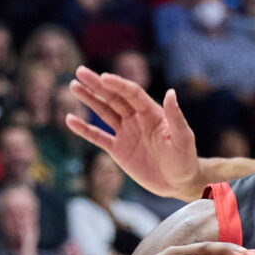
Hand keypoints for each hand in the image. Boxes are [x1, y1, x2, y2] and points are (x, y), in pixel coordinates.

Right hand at [64, 66, 206, 198]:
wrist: (179, 183)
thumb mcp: (183, 138)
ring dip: (89, 99)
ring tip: (73, 86)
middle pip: (114, 97)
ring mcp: (126, 133)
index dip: (118, 84)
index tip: (103, 77)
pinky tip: (70, 120)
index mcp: (152, 113)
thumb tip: (171, 92)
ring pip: (103, 112)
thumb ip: (175, 117)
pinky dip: (84, 129)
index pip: (132, 94)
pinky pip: (98, 137)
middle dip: (97, 85)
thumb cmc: (185, 159)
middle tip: (80, 71)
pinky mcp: (118, 149)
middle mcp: (136, 118)